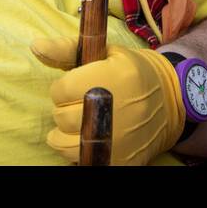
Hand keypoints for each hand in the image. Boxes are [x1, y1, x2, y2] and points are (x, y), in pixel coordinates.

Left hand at [31, 37, 184, 165]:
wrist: (171, 100)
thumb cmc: (132, 72)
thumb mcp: (105, 52)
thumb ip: (67, 49)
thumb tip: (35, 46)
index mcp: (107, 79)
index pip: (60, 89)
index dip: (65, 86)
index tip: (78, 84)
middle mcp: (111, 111)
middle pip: (61, 116)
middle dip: (66, 108)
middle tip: (83, 102)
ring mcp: (116, 140)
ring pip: (64, 143)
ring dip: (66, 133)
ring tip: (80, 122)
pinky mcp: (119, 161)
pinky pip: (81, 161)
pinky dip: (80, 151)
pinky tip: (89, 139)